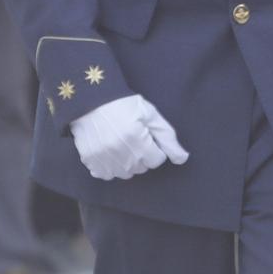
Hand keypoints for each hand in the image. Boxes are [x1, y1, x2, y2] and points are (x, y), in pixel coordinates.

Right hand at [70, 94, 190, 181]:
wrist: (91, 98)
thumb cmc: (124, 105)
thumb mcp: (150, 114)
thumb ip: (167, 137)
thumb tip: (182, 159)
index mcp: (136, 138)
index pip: (157, 160)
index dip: (155, 148)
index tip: (146, 137)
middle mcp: (119, 150)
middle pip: (141, 168)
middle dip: (142, 156)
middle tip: (133, 140)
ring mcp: (102, 156)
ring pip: (125, 173)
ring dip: (127, 163)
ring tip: (121, 146)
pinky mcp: (89, 159)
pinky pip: (106, 175)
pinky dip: (110, 167)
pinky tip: (109, 153)